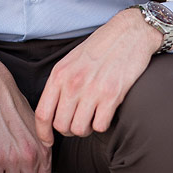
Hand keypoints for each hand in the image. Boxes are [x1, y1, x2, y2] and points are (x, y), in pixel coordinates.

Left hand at [34, 8, 165, 142]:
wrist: (130, 32)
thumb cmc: (101, 46)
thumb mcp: (72, 59)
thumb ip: (61, 82)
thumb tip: (53, 109)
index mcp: (60, 74)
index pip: (42, 113)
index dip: (43, 133)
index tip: (48, 140)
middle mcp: (73, 83)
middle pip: (61, 125)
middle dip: (69, 129)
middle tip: (79, 121)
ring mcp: (92, 90)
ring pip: (80, 129)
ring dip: (87, 128)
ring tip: (93, 116)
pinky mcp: (112, 95)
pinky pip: (100, 126)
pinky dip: (103, 124)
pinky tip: (106, 112)